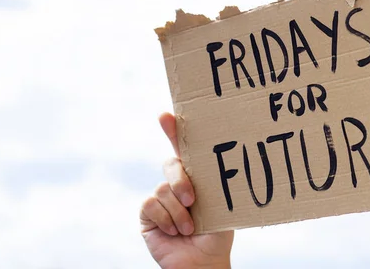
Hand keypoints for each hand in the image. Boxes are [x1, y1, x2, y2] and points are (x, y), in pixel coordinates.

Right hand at [140, 113, 234, 268]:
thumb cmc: (217, 234)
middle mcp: (175, 183)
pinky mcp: (147, 214)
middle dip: (180, 180)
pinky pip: (152, 204)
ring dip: (179, 212)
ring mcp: (160, 197)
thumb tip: (220, 161)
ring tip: (189, 228)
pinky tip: (174, 231)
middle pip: (170, 164)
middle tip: (192, 200)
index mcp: (195, 176)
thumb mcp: (221, 205)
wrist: (203, 262)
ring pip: (163, 189)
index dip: (173, 130)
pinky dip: (166, 219)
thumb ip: (213, 185)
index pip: (183, 148)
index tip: (165, 115)